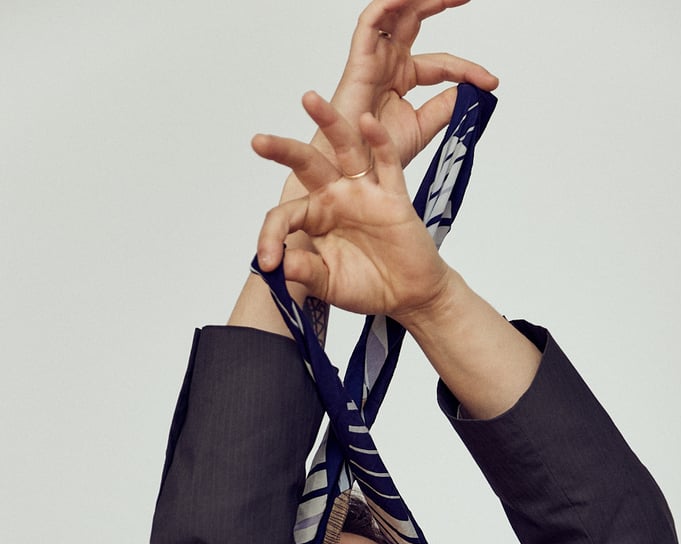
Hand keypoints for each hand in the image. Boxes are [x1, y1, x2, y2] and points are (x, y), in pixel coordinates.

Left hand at [253, 96, 452, 321]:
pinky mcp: (393, 195)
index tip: (268, 262)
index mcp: (315, 218)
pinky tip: (367, 121)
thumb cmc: (369, 287)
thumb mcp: (330, 285)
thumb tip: (282, 266)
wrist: (409, 294)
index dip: (272, 237)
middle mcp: (336, 197)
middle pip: (306, 164)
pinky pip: (387, 161)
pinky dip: (379, 141)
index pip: (284, 216)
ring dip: (329, 122)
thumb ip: (307, 273)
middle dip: (282, 151)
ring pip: (345, 149)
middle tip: (258, 141)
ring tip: (309, 99)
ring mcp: (364, 191)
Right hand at [328, 0, 497, 166]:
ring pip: (395, 12)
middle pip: (416, 19)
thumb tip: (470, 90)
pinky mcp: (359, 59)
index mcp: (403, 78)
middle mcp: (388, 62)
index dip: (467, 69)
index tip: (490, 83)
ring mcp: (374, 58)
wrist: (355, 169)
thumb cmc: (377, 153)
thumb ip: (446, 106)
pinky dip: (390, 4)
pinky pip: (372, 20)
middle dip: (440, 2)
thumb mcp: (423, 127)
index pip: (442, 63)